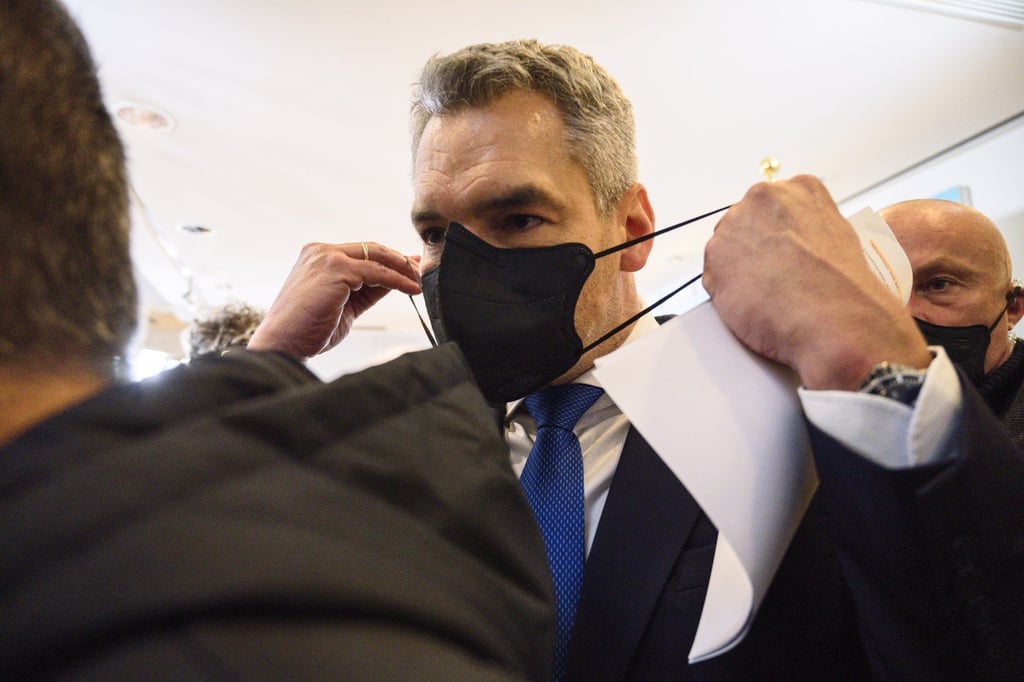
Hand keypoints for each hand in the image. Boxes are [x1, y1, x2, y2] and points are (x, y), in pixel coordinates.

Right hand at [248, 241, 420, 358]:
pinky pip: (377, 272)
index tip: (412, 269)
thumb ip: (367, 289)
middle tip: (422, 273)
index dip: (390, 260)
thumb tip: (396, 281)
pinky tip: (412, 290)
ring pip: (378, 257)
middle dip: (401, 261)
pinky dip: (398, 280)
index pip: (363, 253)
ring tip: (421, 282)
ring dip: (404, 269)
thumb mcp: (345, 304)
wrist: (283, 344)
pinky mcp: (335, 269)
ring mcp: (327, 257)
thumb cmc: (309, 330)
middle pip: (372, 249)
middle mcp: (321, 251)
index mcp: (319, 256)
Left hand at [702, 175, 930, 389]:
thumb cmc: (842, 287)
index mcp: (799, 189)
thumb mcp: (839, 237)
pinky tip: (754, 305)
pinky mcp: (715, 256)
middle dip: (753, 250)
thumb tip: (794, 239)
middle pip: (744, 223)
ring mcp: (736, 225)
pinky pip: (714, 277)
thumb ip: (808, 227)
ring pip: (727, 249)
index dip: (776, 236)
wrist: (834, 318)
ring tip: (768, 295)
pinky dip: (727, 294)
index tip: (783, 254)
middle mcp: (762, 198)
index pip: (772, 207)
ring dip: (738, 271)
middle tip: (773, 278)